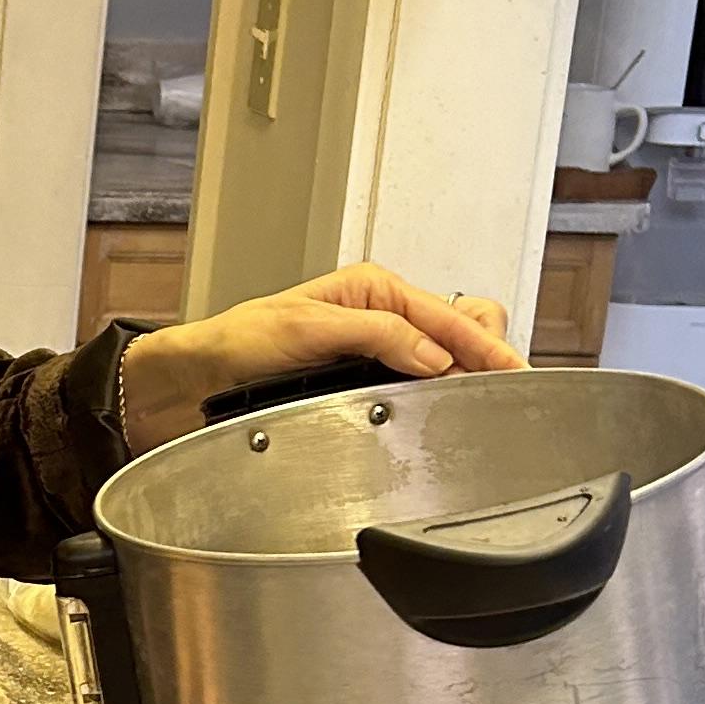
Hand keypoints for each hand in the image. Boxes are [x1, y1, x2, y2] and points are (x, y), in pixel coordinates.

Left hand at [119, 264, 522, 455]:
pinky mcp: (364, 384)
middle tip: (496, 390)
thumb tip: (433, 353)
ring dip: (462, 380)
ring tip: (475, 405)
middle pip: (459, 332)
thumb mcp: (305, 328)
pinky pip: (417, 387)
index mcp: (373, 290)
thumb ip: (375, 334)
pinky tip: (441, 413)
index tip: (512, 372)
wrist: (193, 379)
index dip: (484, 346)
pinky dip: (437, 397)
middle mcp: (380, 318)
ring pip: (444, 362)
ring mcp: (375, 352)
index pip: (447, 317)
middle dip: (483, 357)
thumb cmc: (235, 342)